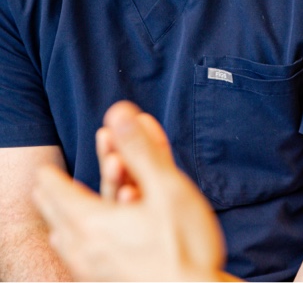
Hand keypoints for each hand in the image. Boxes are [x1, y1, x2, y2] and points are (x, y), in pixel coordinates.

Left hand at [33, 101, 229, 281]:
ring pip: (65, 244)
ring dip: (61, 223)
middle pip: (56, 219)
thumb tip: (119, 112)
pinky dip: (74, 246)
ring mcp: (94, 272)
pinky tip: (82, 251)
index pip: (57, 194)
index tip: (43, 169)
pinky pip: (78, 261)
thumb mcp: (166, 188)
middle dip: (52, 198)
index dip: (51, 177)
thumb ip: (141, 149)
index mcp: (93, 223)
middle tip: (43, 189)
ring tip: (57, 220)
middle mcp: (84, 250)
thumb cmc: (184, 245)